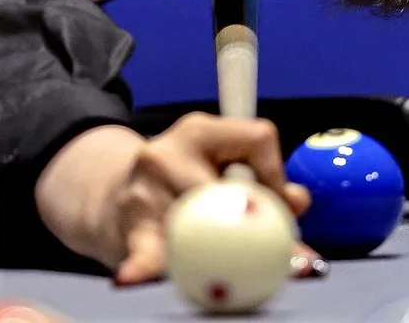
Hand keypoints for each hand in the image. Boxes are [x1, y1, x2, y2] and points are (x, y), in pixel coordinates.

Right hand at [35, 113, 318, 285]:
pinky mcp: (130, 229)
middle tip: (288, 258)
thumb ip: (258, 175)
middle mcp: (169, 153)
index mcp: (198, 130)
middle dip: (259, 223)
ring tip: (239, 277)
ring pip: (197, 228)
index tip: (277, 201)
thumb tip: (299, 200)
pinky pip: (141, 253)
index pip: (257, 138)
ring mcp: (145, 192)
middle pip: (229, 188)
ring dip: (225, 257)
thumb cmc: (175, 178)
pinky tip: (133, 277)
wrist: (109, 192)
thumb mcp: (212, 160)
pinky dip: (143, 269)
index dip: (277, 173)